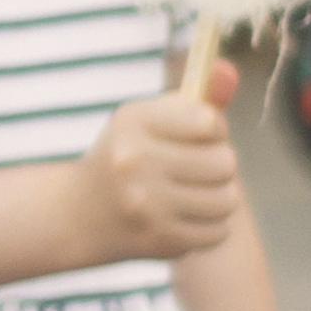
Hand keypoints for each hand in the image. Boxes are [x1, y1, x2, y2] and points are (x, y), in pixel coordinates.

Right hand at [75, 66, 242, 263]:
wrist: (79, 214)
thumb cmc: (128, 157)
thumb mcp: (150, 120)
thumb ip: (195, 99)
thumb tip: (231, 71)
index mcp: (133, 123)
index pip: (209, 122)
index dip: (214, 129)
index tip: (199, 136)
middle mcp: (134, 162)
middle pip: (225, 162)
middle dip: (219, 165)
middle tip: (198, 169)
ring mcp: (146, 205)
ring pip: (227, 200)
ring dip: (219, 197)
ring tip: (195, 193)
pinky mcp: (158, 240)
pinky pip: (218, 231)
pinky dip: (209, 226)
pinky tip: (186, 218)